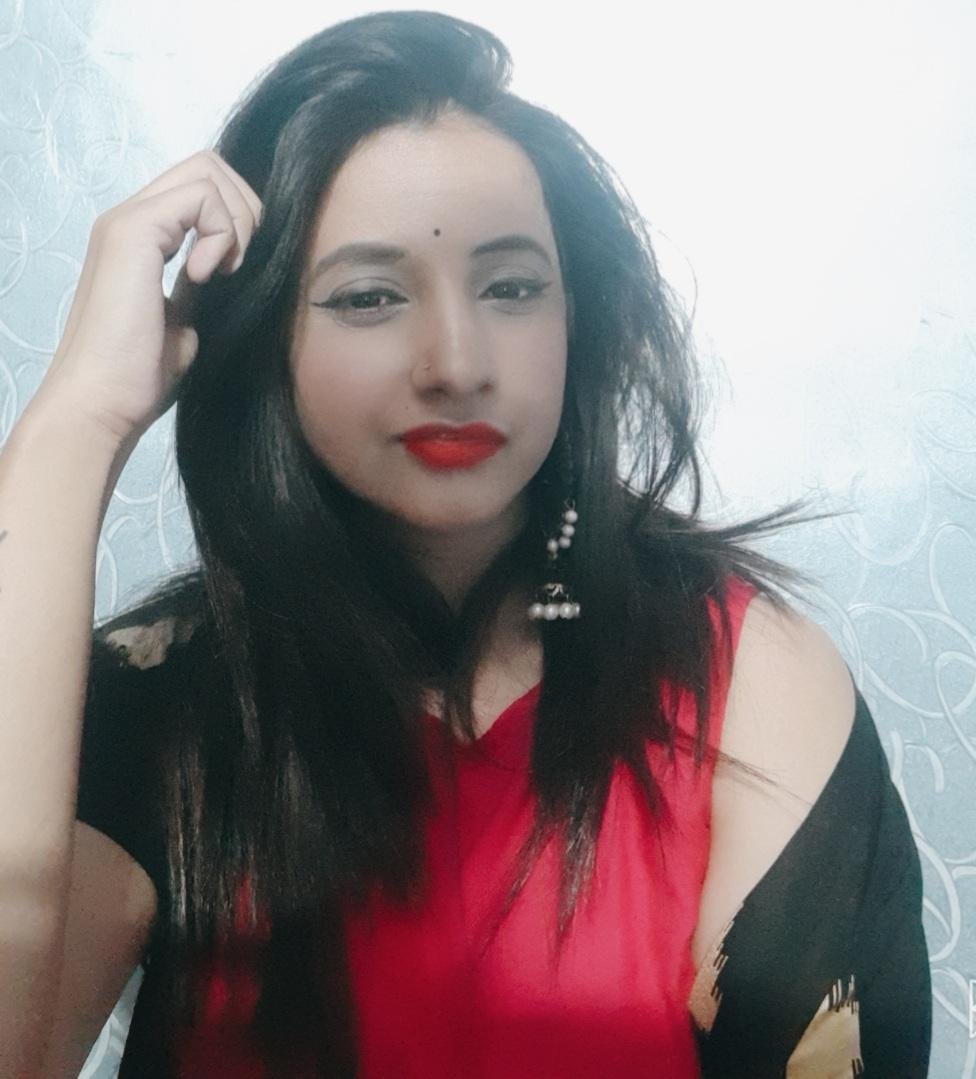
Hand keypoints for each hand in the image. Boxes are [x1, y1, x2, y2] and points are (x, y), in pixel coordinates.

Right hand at [42, 150, 261, 444]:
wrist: (101, 404)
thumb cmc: (139, 377)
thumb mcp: (186, 322)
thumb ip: (202, 286)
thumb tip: (235, 269)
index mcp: (143, 238)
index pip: (203, 188)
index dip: (238, 219)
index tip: (236, 274)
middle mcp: (132, 219)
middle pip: (209, 166)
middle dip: (245, 210)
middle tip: (239, 267)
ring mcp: (128, 221)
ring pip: (208, 171)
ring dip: (237, 221)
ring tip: (224, 274)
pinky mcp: (132, 232)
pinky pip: (201, 197)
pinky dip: (221, 234)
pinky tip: (208, 278)